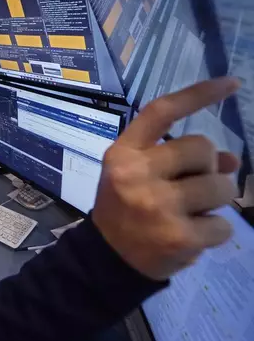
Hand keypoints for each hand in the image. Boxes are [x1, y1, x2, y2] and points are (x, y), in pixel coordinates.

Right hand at [92, 77, 240, 280]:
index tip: (233, 83)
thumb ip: (177, 161)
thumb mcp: (138, 175)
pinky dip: (216, 231)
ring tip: (194, 213)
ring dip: (217, 200)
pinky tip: (193, 236)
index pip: (162, 112)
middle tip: (193, 186)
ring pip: (222, 186)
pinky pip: (224, 224)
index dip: (199, 94)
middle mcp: (136, 173)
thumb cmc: (124, 208)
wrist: (107, 257)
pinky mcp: (177, 236)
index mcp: (123, 153)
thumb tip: (232, 160)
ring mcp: (157, 205)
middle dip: (209, 167)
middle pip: (203, 148)